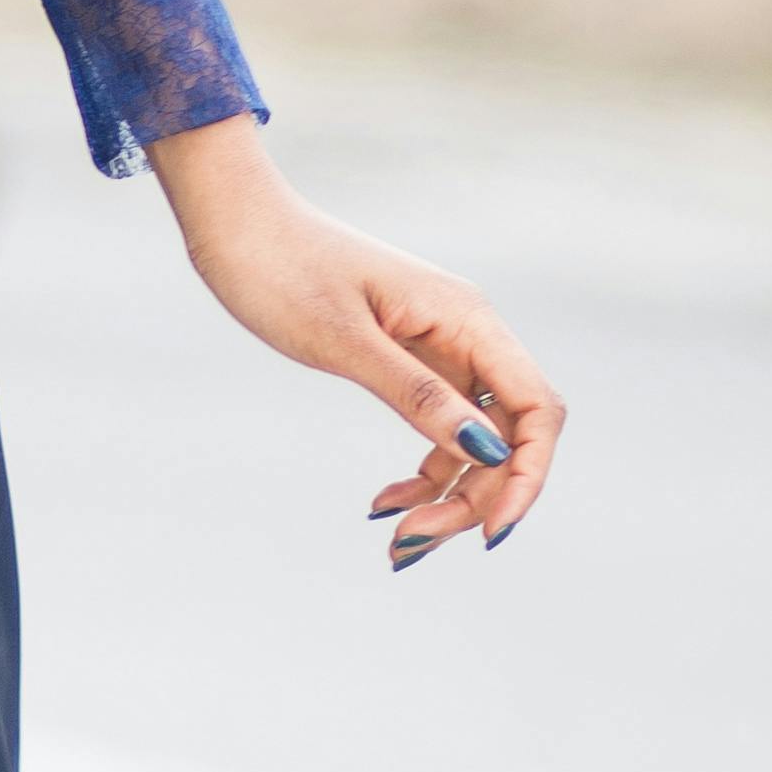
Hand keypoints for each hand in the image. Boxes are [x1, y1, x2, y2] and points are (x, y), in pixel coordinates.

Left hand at [146, 118, 562, 568]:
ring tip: (398, 541)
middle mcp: (465, 333)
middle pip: (510, 433)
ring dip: (449, 494)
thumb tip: (485, 449)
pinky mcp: (407, 360)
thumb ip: (416, 394)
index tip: (489, 530)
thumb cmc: (282, 271)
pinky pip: (439, 426)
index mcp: (466, 319)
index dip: (528, 473)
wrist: (235, 227)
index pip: (537, 407)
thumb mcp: (345, 341)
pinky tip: (383, 502)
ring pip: (475, 439)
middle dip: (477, 496)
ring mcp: (438, 348)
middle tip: (411, 543)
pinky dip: (422, 470)